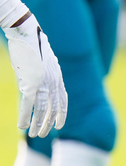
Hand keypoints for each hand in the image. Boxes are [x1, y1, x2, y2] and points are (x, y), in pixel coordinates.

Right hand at [3, 14, 66, 136]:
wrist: (25, 31)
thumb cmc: (32, 43)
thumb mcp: (44, 60)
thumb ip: (46, 72)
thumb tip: (42, 78)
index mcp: (58, 77)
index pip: (63, 101)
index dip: (62, 114)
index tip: (59, 125)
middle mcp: (53, 82)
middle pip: (53, 109)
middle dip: (49, 123)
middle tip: (44, 134)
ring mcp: (42, 83)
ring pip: (42, 110)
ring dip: (38, 124)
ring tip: (34, 134)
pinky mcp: (30, 83)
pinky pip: (28, 105)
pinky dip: (26, 117)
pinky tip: (22, 126)